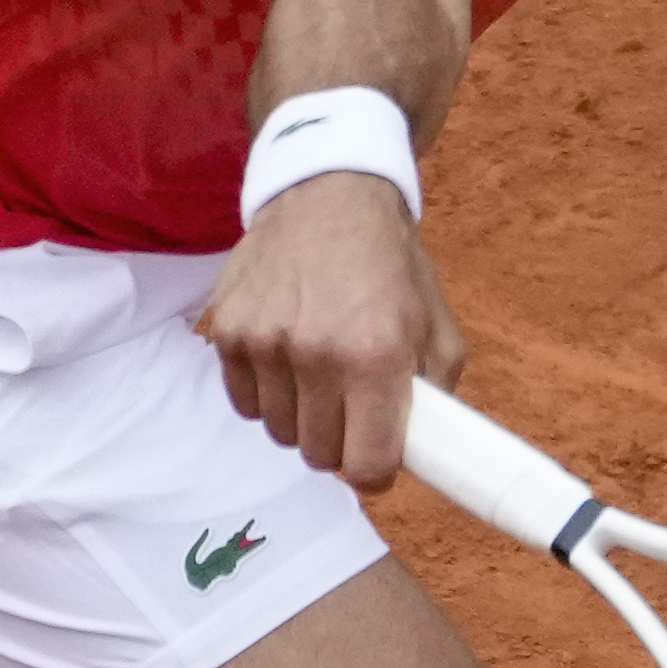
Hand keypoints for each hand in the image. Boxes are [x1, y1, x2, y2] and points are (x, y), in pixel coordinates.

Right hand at [196, 171, 464, 491]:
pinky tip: (287, 360)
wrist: (328, 195)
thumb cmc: (388, 264)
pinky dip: (267, 395)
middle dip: (339, 444)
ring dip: (301, 418)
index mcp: (376, 355)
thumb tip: (422, 451)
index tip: (376, 462)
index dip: (375, 472)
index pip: (366, 464)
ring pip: (279, 432)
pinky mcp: (228, 332)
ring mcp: (265, 343)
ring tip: (319, 377)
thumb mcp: (437, 324)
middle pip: (318, 455)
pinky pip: (245, 403)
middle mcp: (316, 354)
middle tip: (351, 412)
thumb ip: (438, 394)